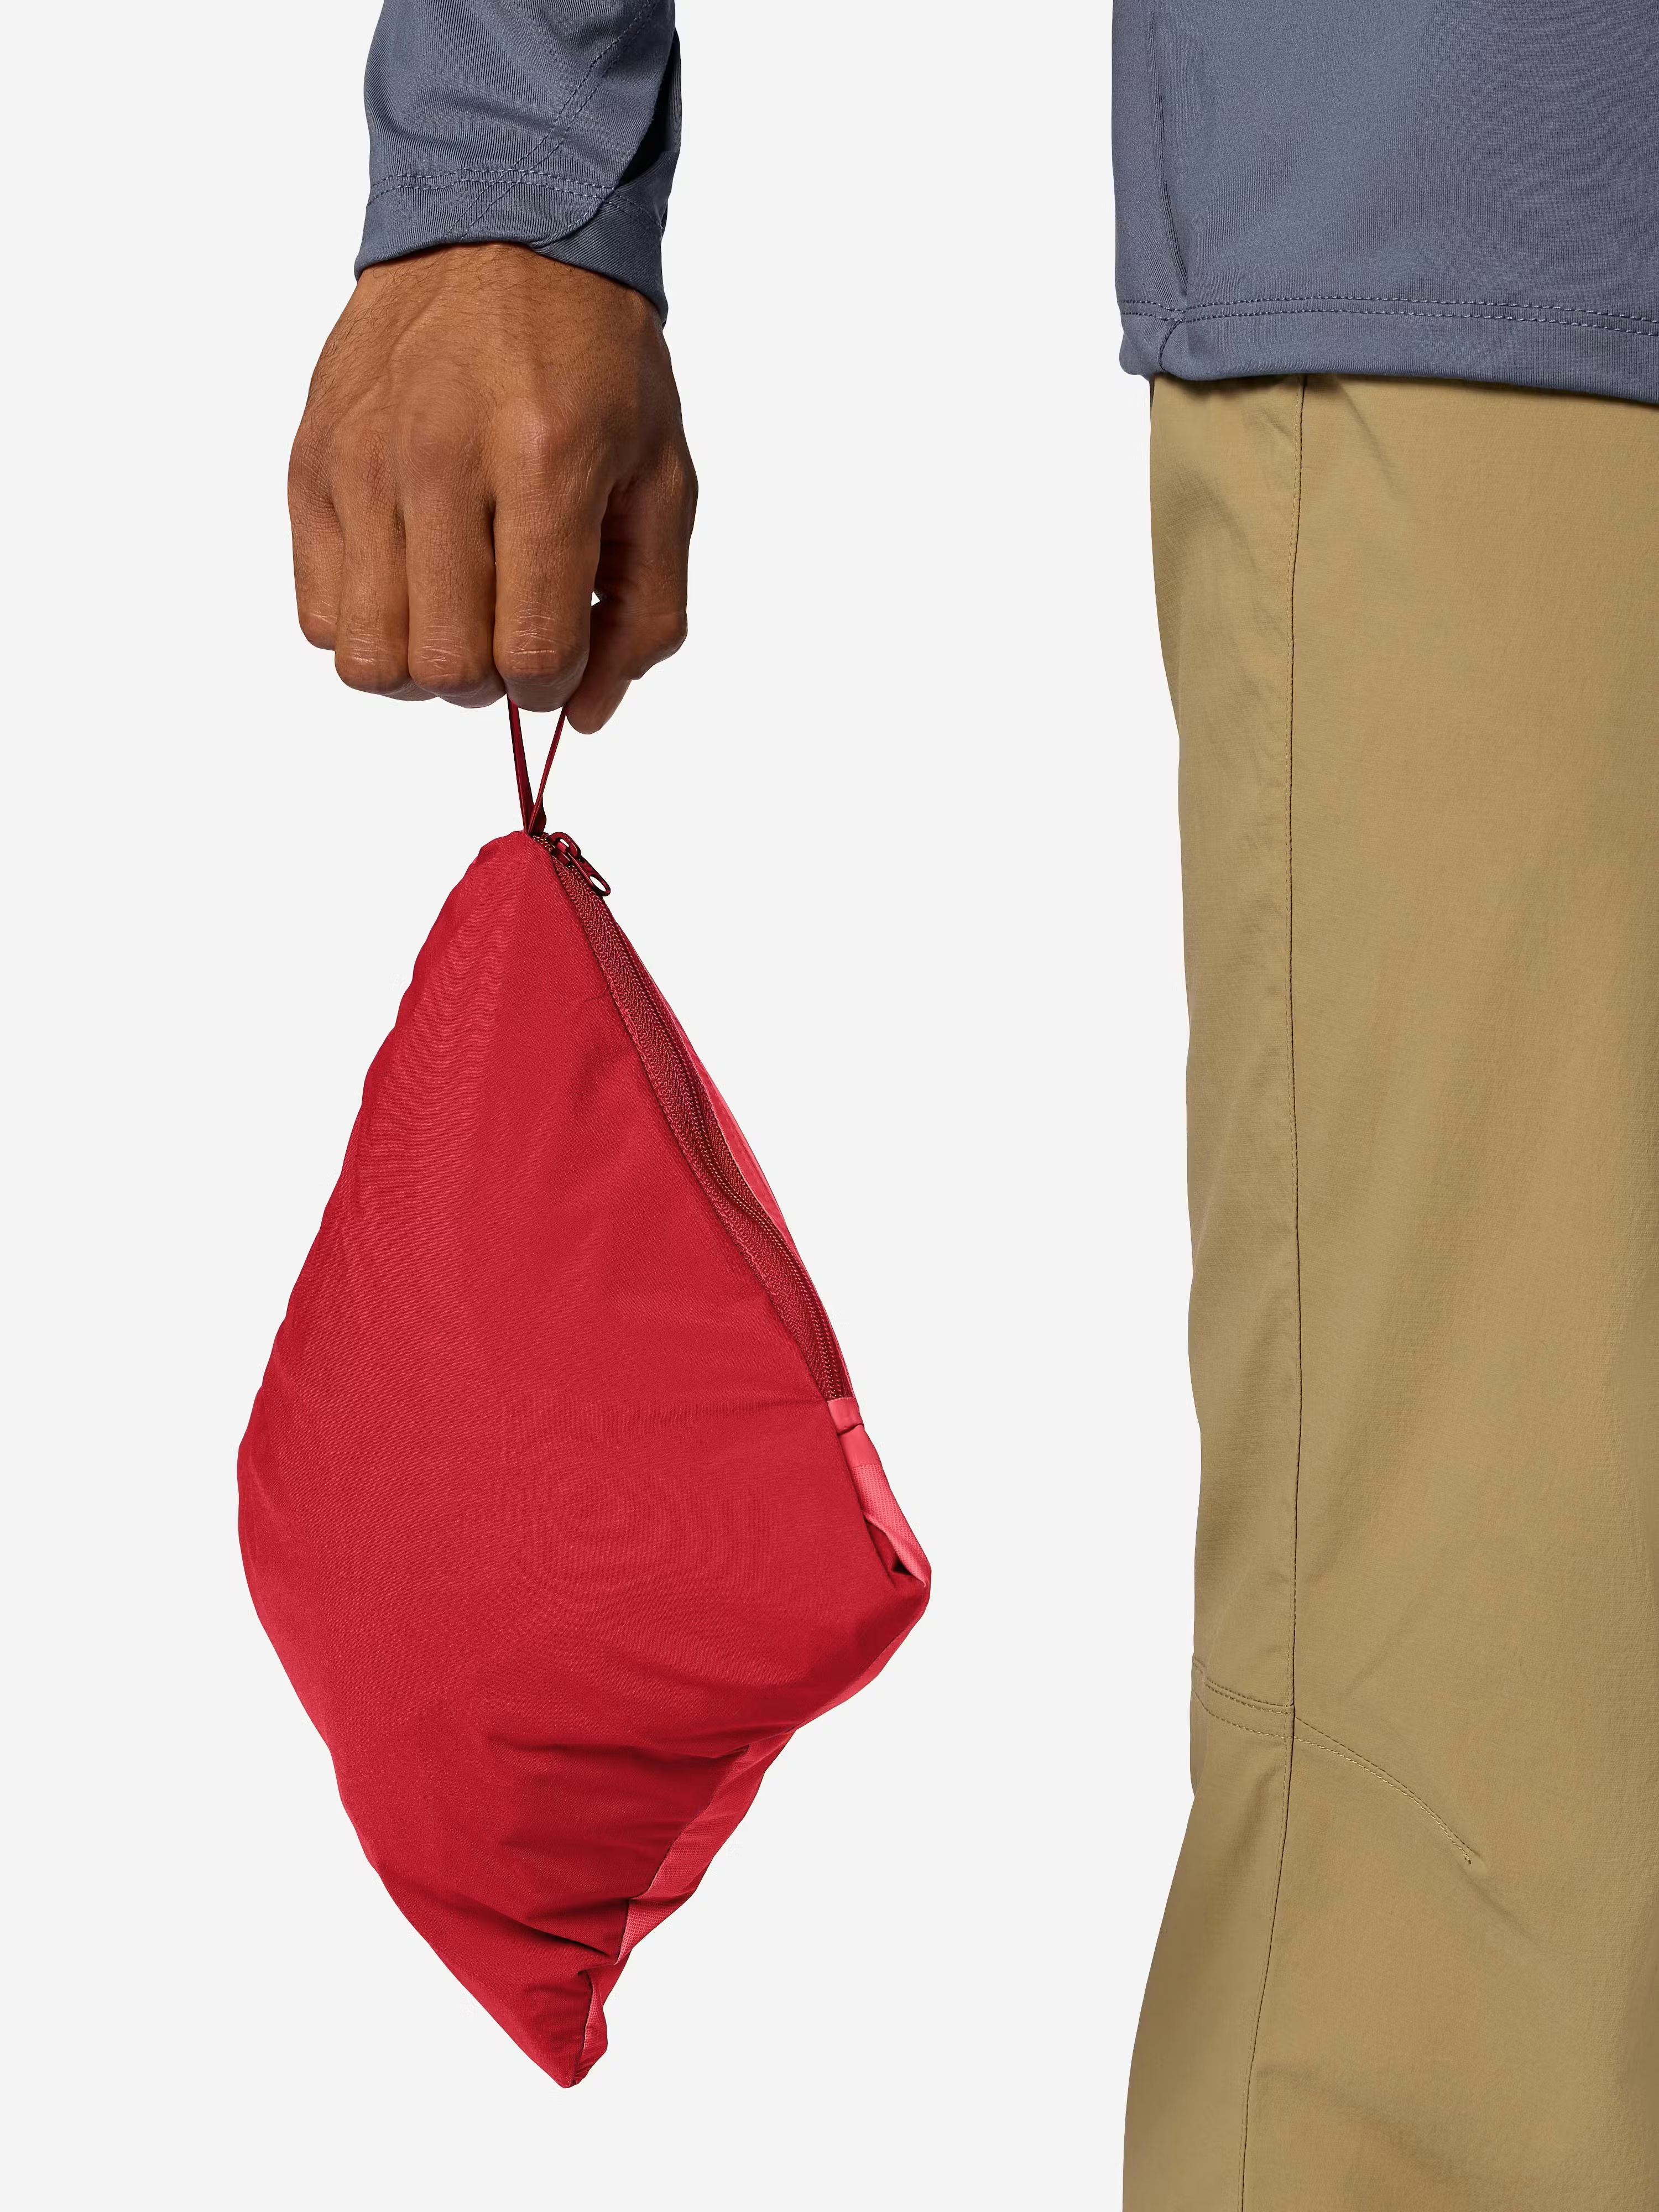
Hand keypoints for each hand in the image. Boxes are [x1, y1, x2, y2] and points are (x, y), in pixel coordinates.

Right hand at [288, 244, 695, 728]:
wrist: (501, 230)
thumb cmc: (593, 364)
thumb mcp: (662, 479)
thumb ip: (645, 612)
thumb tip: (585, 715)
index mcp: (545, 466)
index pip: (532, 653)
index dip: (554, 686)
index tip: (564, 650)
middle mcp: (441, 463)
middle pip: (445, 670)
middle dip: (490, 681)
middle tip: (510, 626)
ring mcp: (363, 465)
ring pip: (371, 659)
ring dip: (422, 663)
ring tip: (456, 609)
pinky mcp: (311, 465)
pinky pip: (320, 616)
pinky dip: (367, 623)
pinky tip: (410, 574)